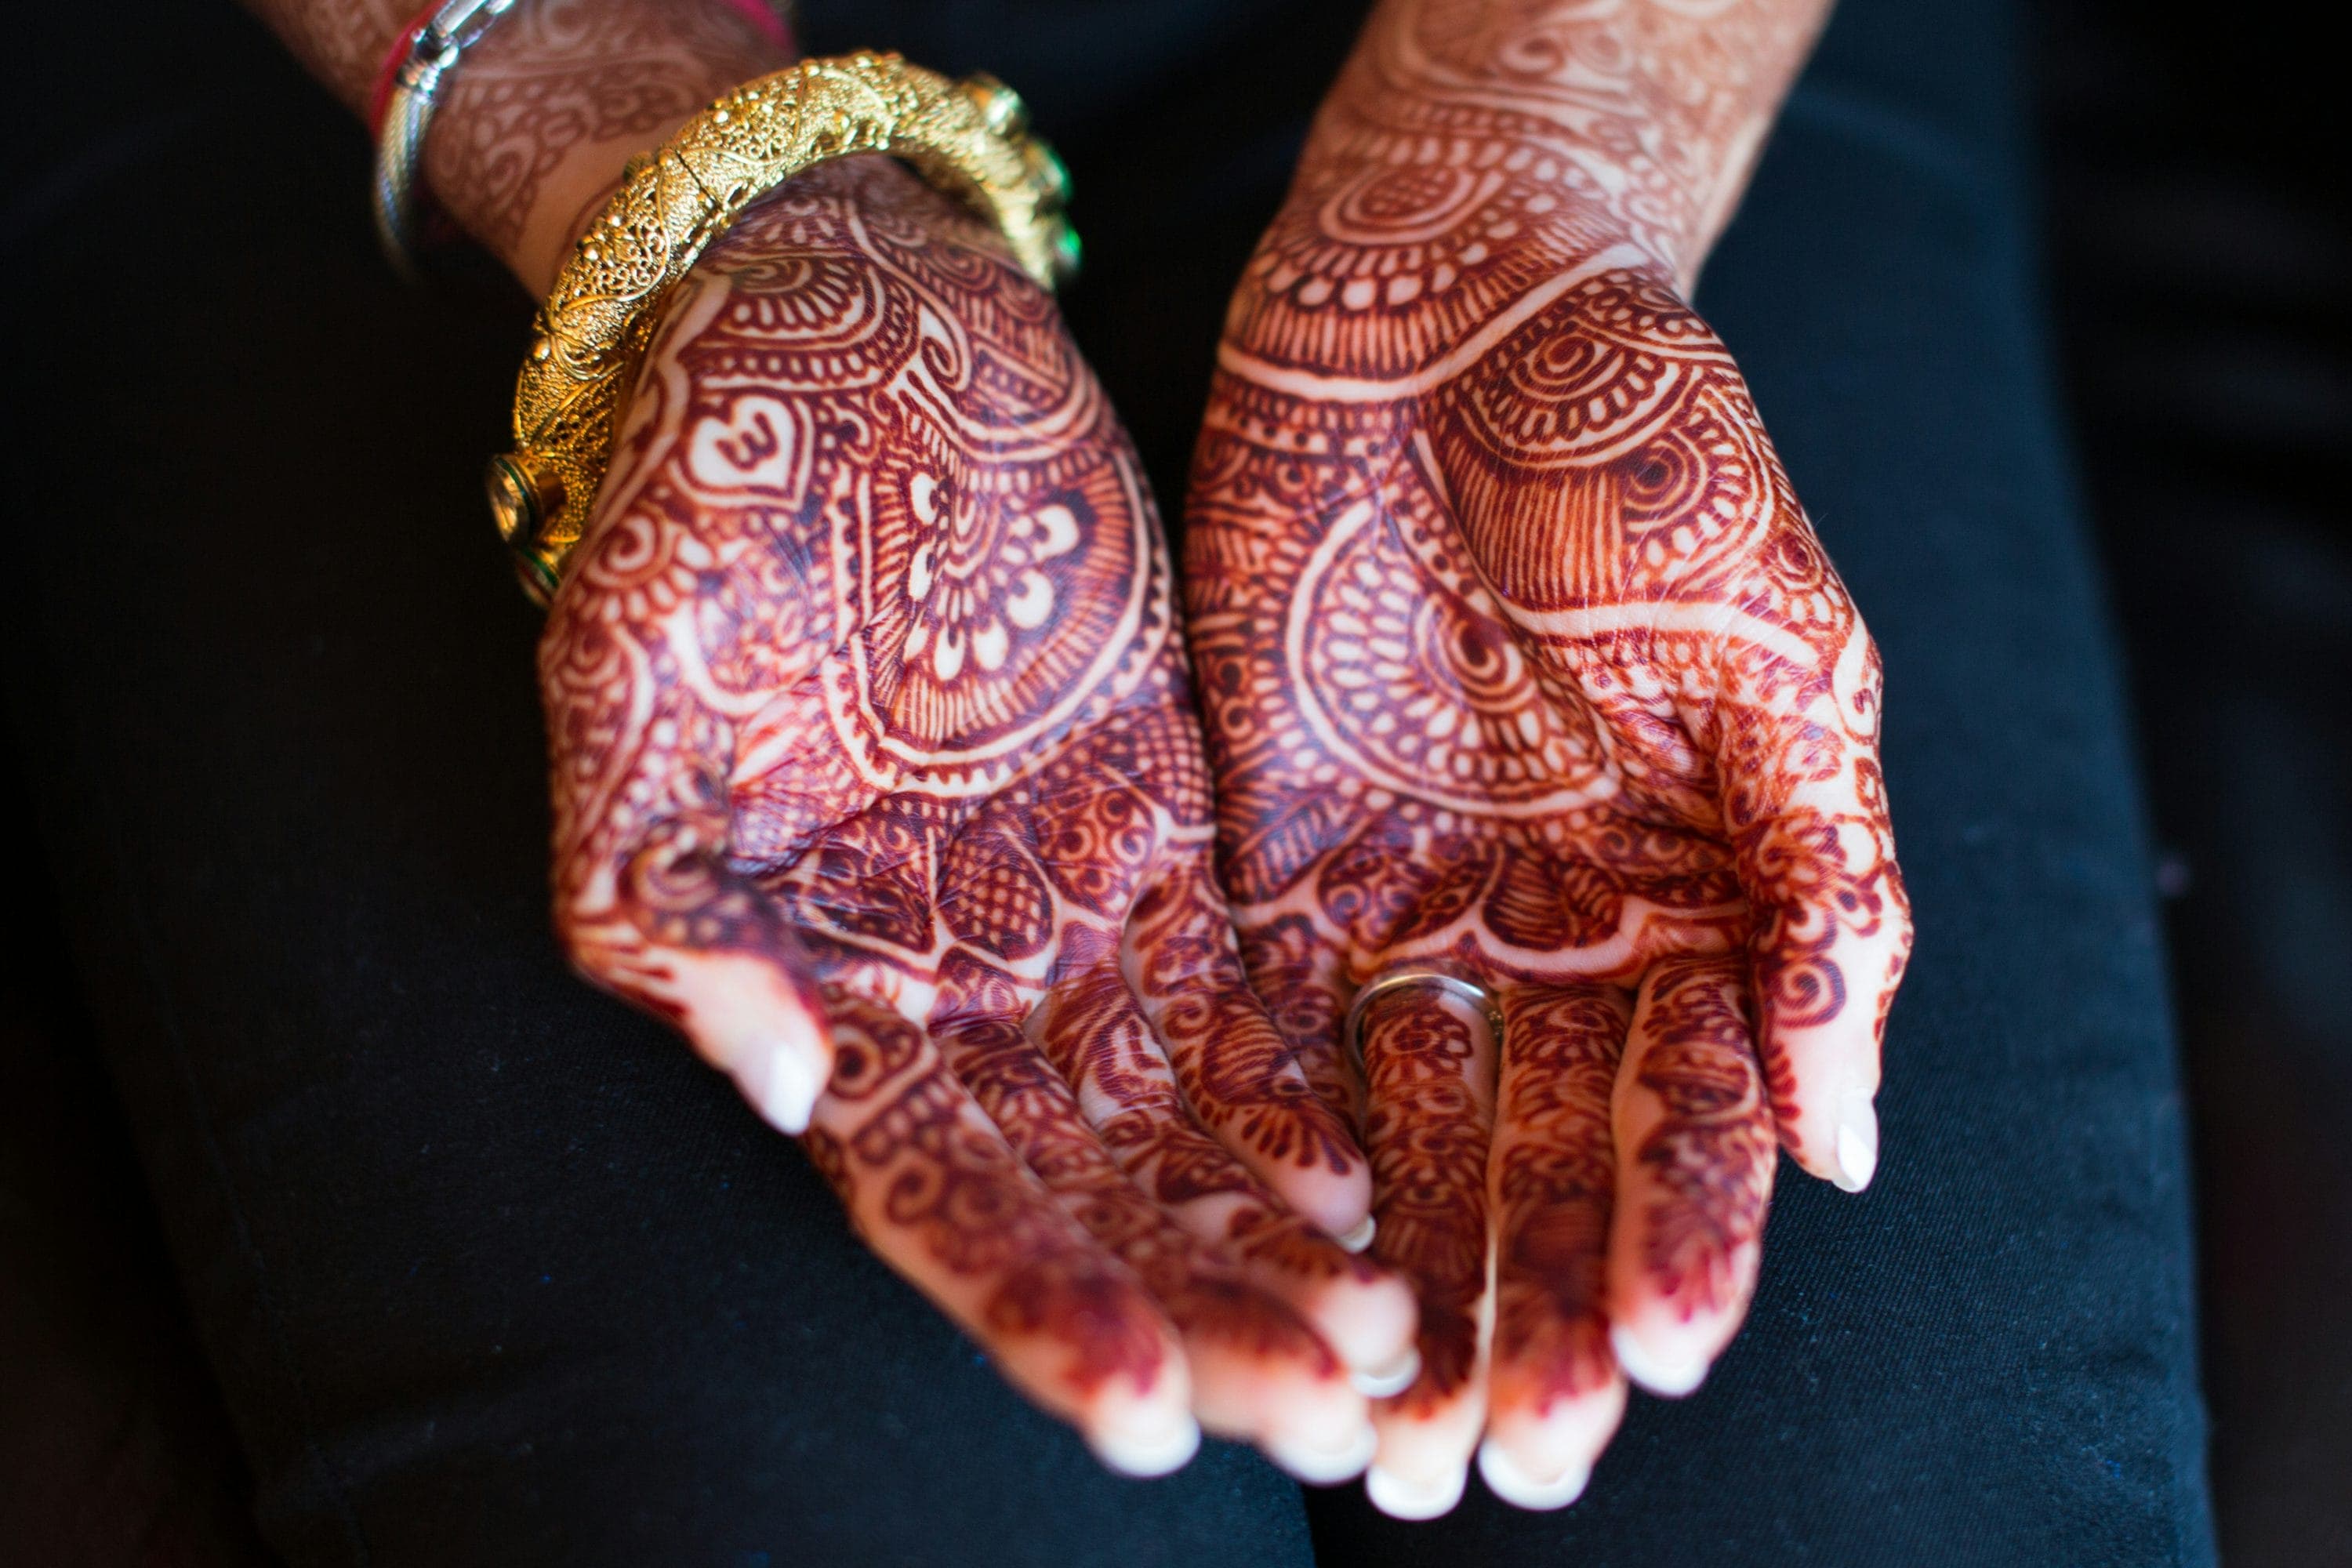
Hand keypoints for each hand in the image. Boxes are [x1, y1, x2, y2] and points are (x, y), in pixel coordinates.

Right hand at [539, 157, 1413, 1475]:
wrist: (833, 328)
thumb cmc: (702, 501)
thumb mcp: (625, 691)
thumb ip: (659, 906)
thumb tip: (780, 1085)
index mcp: (825, 978)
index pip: (944, 1194)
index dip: (1042, 1306)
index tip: (1150, 1412)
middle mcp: (956, 977)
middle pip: (1095, 1188)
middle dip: (1204, 1308)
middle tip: (1335, 1410)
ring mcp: (1065, 905)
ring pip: (1186, 1113)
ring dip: (1279, 1235)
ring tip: (1394, 1340)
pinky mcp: (1163, 819)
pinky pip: (1244, 979)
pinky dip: (1303, 1083)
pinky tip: (1381, 1180)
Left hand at [1183, 0, 1909, 1513]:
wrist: (1458, 302)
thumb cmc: (1657, 454)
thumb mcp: (1788, 659)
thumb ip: (1827, 893)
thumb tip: (1845, 1139)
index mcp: (1689, 907)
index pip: (1690, 1119)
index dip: (1683, 1241)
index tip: (1664, 1359)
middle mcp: (1542, 936)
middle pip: (1533, 1161)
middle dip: (1529, 1308)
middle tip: (1510, 1455)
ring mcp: (1399, 906)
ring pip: (1395, 1132)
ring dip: (1391, 1278)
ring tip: (1382, 1428)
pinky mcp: (1264, 857)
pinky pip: (1261, 1025)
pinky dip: (1267, 1141)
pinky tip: (1266, 1248)